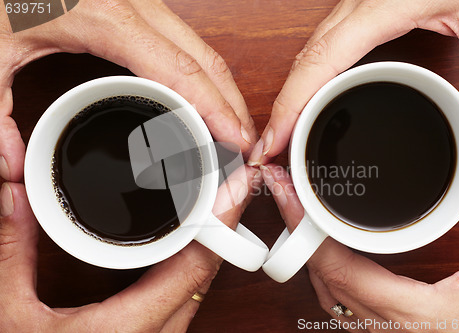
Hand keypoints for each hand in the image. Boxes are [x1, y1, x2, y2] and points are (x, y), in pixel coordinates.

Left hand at [0, 0, 256, 181]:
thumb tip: (12, 168)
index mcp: (106, 14)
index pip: (179, 70)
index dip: (214, 110)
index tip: (234, 142)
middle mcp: (135, 5)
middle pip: (205, 60)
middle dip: (231, 107)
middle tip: (243, 148)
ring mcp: (142, 4)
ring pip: (202, 50)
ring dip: (222, 92)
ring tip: (232, 132)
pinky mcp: (140, 8)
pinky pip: (186, 44)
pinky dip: (204, 78)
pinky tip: (205, 103)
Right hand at [0, 165, 260, 331]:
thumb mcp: (11, 316)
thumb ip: (13, 254)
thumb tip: (13, 196)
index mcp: (128, 330)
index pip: (194, 268)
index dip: (220, 224)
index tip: (234, 188)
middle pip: (206, 272)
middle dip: (221, 224)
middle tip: (228, 180)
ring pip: (200, 286)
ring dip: (211, 243)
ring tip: (217, 201)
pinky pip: (187, 297)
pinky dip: (194, 262)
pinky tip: (192, 239)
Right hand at [249, 0, 458, 164]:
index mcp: (381, 8)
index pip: (321, 63)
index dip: (291, 104)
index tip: (276, 138)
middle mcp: (357, 6)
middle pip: (304, 63)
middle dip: (282, 108)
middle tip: (272, 147)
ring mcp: (353, 7)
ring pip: (307, 54)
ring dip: (292, 94)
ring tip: (285, 131)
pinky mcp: (357, 12)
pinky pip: (321, 47)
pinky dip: (307, 79)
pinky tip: (308, 100)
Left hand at [261, 163, 458, 331]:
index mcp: (410, 312)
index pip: (338, 269)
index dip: (307, 231)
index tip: (290, 197)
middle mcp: (384, 326)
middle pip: (320, 275)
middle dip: (295, 230)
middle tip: (285, 191)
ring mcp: (377, 331)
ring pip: (322, 290)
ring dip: (305, 249)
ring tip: (296, 210)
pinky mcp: (377, 328)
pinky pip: (335, 300)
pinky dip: (321, 268)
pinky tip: (319, 245)